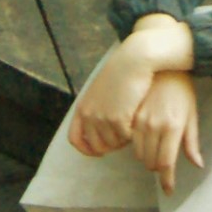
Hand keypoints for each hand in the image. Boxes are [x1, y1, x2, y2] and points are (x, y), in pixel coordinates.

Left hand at [68, 18, 193, 159]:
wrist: (134, 60)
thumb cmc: (122, 73)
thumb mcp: (102, 90)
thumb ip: (98, 108)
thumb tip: (102, 129)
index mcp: (82, 107)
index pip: (75, 139)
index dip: (86, 149)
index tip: (98, 152)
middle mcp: (89, 114)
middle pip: (97, 146)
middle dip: (111, 146)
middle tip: (122, 138)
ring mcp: (102, 117)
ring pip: (113, 143)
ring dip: (123, 139)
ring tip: (131, 125)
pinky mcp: (118, 118)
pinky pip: (126, 138)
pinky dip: (132, 134)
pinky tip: (136, 122)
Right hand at [130, 71, 202, 193]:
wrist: (164, 68)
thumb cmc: (183, 92)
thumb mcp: (191, 116)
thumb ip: (192, 143)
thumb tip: (198, 164)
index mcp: (173, 127)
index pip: (166, 163)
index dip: (167, 180)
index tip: (168, 191)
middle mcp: (155, 125)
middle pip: (151, 162)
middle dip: (158, 168)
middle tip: (164, 164)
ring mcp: (140, 120)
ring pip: (139, 153)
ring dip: (147, 158)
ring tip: (155, 149)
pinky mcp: (130, 116)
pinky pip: (130, 141)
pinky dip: (137, 146)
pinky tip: (144, 140)